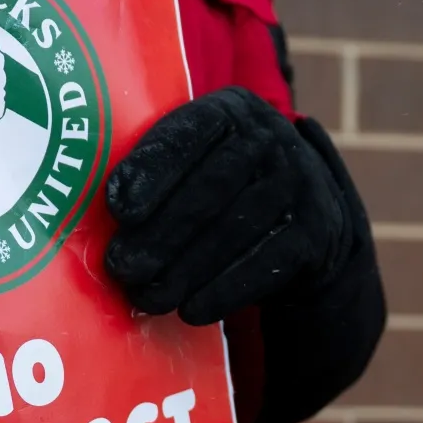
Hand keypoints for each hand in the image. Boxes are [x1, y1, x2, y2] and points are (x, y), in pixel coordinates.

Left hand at [105, 86, 358, 325]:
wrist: (307, 215)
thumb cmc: (225, 188)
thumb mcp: (200, 159)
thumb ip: (158, 171)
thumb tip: (105, 216)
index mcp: (231, 110)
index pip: (188, 134)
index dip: (151, 171)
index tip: (118, 210)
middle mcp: (271, 137)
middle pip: (209, 190)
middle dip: (160, 234)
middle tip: (122, 269)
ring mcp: (300, 183)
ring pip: (234, 230)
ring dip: (185, 270)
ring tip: (148, 297)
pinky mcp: (316, 230)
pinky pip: (265, 264)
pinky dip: (224, 291)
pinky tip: (191, 311)